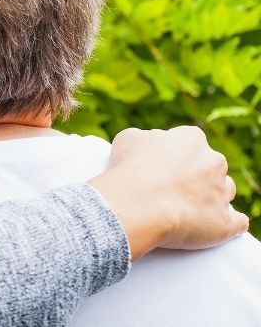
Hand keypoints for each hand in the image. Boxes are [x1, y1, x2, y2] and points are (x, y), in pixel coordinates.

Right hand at [87, 126, 248, 259]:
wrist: (138, 206)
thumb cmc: (129, 170)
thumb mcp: (127, 140)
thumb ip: (144, 138)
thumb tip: (150, 145)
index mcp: (191, 139)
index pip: (190, 140)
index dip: (174, 153)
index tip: (160, 165)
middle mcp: (213, 162)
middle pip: (210, 166)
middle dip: (195, 175)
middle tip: (170, 188)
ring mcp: (222, 192)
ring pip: (225, 192)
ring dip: (211, 198)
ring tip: (186, 209)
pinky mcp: (225, 223)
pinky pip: (237, 222)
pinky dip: (228, 224)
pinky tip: (213, 225)